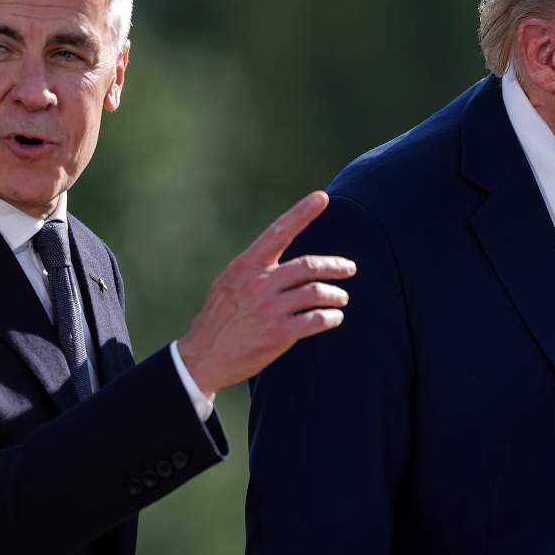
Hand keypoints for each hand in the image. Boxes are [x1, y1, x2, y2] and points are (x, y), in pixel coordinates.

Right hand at [177, 191, 355, 396]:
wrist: (204, 356)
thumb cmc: (219, 318)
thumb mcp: (229, 283)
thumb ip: (255, 269)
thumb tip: (281, 258)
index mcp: (246, 265)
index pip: (279, 232)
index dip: (302, 212)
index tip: (322, 197)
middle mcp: (260, 282)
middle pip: (309, 266)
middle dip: (336, 266)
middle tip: (350, 269)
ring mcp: (270, 308)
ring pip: (317, 293)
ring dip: (335, 295)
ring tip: (341, 299)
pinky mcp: (279, 333)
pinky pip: (315, 320)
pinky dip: (330, 317)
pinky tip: (334, 318)